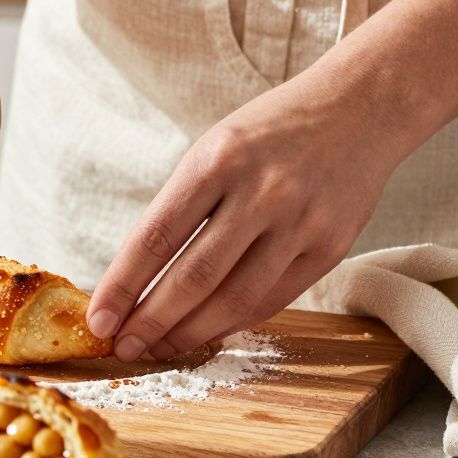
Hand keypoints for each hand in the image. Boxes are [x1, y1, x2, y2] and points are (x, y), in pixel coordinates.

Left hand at [87, 76, 407, 360]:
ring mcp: (299, 222)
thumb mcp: (213, 150)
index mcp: (216, 161)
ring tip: (159, 349)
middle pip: (192, 277)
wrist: (360, 109)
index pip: (155, 238)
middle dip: (150, 321)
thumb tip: (132, 281)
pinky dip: (231, 323)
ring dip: (188, 333)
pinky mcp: (330, 247)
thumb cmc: (270, 134)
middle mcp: (260, 192)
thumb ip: (179, 211)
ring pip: (233, 299)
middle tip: (123, 347)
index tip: (97, 321)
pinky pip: (270, 300)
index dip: (121, 287)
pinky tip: (204, 333)